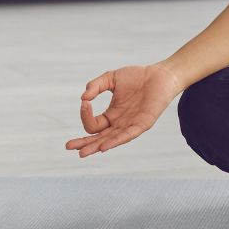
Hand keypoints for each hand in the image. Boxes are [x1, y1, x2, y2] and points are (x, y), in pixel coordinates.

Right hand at [65, 63, 183, 157]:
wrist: (160, 75)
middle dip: (84, 143)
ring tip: (83, 153)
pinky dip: (115, 141)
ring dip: (96, 146)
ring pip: (110, 140)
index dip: (85, 115)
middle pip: (98, 138)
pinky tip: (104, 146)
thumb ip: (96, 86)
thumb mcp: (111, 78)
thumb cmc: (137, 76)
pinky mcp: (142, 124)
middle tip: (69, 146)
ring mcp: (130, 125)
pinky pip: (127, 135)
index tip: (85, 103)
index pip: (93, 124)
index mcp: (112, 115)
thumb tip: (83, 98)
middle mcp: (119, 123)